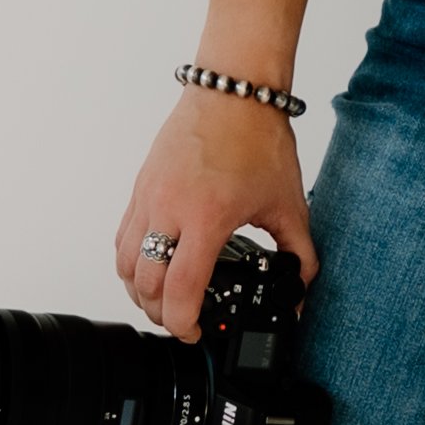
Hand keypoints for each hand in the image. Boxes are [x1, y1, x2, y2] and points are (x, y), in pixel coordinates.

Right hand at [115, 85, 315, 341]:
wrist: (234, 92)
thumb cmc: (258, 138)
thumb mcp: (289, 204)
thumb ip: (299, 253)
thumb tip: (301, 288)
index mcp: (207, 217)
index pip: (180, 290)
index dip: (182, 323)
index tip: (194, 332)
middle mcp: (170, 209)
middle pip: (145, 284)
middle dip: (160, 313)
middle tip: (181, 320)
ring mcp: (150, 197)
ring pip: (125, 263)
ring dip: (139, 291)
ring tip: (162, 300)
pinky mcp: (142, 186)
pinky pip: (123, 236)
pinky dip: (131, 261)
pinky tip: (151, 267)